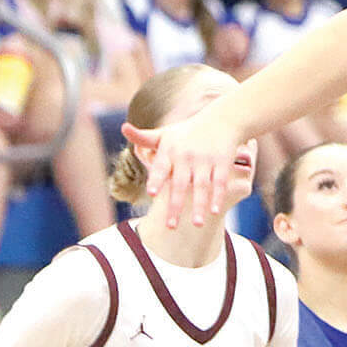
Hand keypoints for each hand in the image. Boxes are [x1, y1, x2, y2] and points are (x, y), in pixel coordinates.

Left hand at [123, 103, 242, 227]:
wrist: (221, 119)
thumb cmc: (186, 132)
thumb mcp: (165, 133)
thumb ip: (144, 137)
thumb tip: (124, 128)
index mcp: (170, 150)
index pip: (161, 167)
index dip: (156, 179)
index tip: (151, 192)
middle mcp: (187, 155)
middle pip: (180, 184)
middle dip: (176, 205)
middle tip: (170, 227)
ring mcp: (206, 159)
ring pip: (202, 186)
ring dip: (200, 206)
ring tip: (196, 225)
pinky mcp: (223, 162)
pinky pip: (219, 182)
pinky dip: (218, 196)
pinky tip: (214, 211)